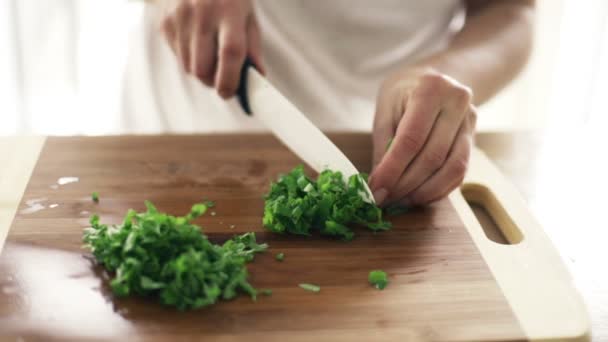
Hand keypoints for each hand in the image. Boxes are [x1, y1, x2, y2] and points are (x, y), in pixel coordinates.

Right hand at [159, 0, 263, 97]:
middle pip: (202, 67)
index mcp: (228, 9)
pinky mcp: (165, 22)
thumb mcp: (248, 15)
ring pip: (188, 67)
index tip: (231, 93)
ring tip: (211, 55)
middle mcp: (201, 12)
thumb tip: (256, 77)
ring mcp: (179, 17)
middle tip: (222, 78)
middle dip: (213, 81)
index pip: (230, 52)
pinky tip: (197, 42)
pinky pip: (178, 57)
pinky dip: (190, 59)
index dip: (230, 79)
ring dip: (202, 71)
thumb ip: (252, 47)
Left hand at [368, 67, 476, 206]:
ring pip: (452, 169)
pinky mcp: (473, 139)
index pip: (411, 139)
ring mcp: (470, 122)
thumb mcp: (386, 109)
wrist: (436, 77)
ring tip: (401, 200)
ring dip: (424, 191)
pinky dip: (439, 189)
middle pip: (432, 156)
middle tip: (384, 198)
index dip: (393, 169)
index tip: (376, 189)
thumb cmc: (404, 92)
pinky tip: (419, 196)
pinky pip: (460, 172)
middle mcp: (457, 103)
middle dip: (406, 184)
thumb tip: (380, 184)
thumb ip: (383, 144)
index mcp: (431, 89)